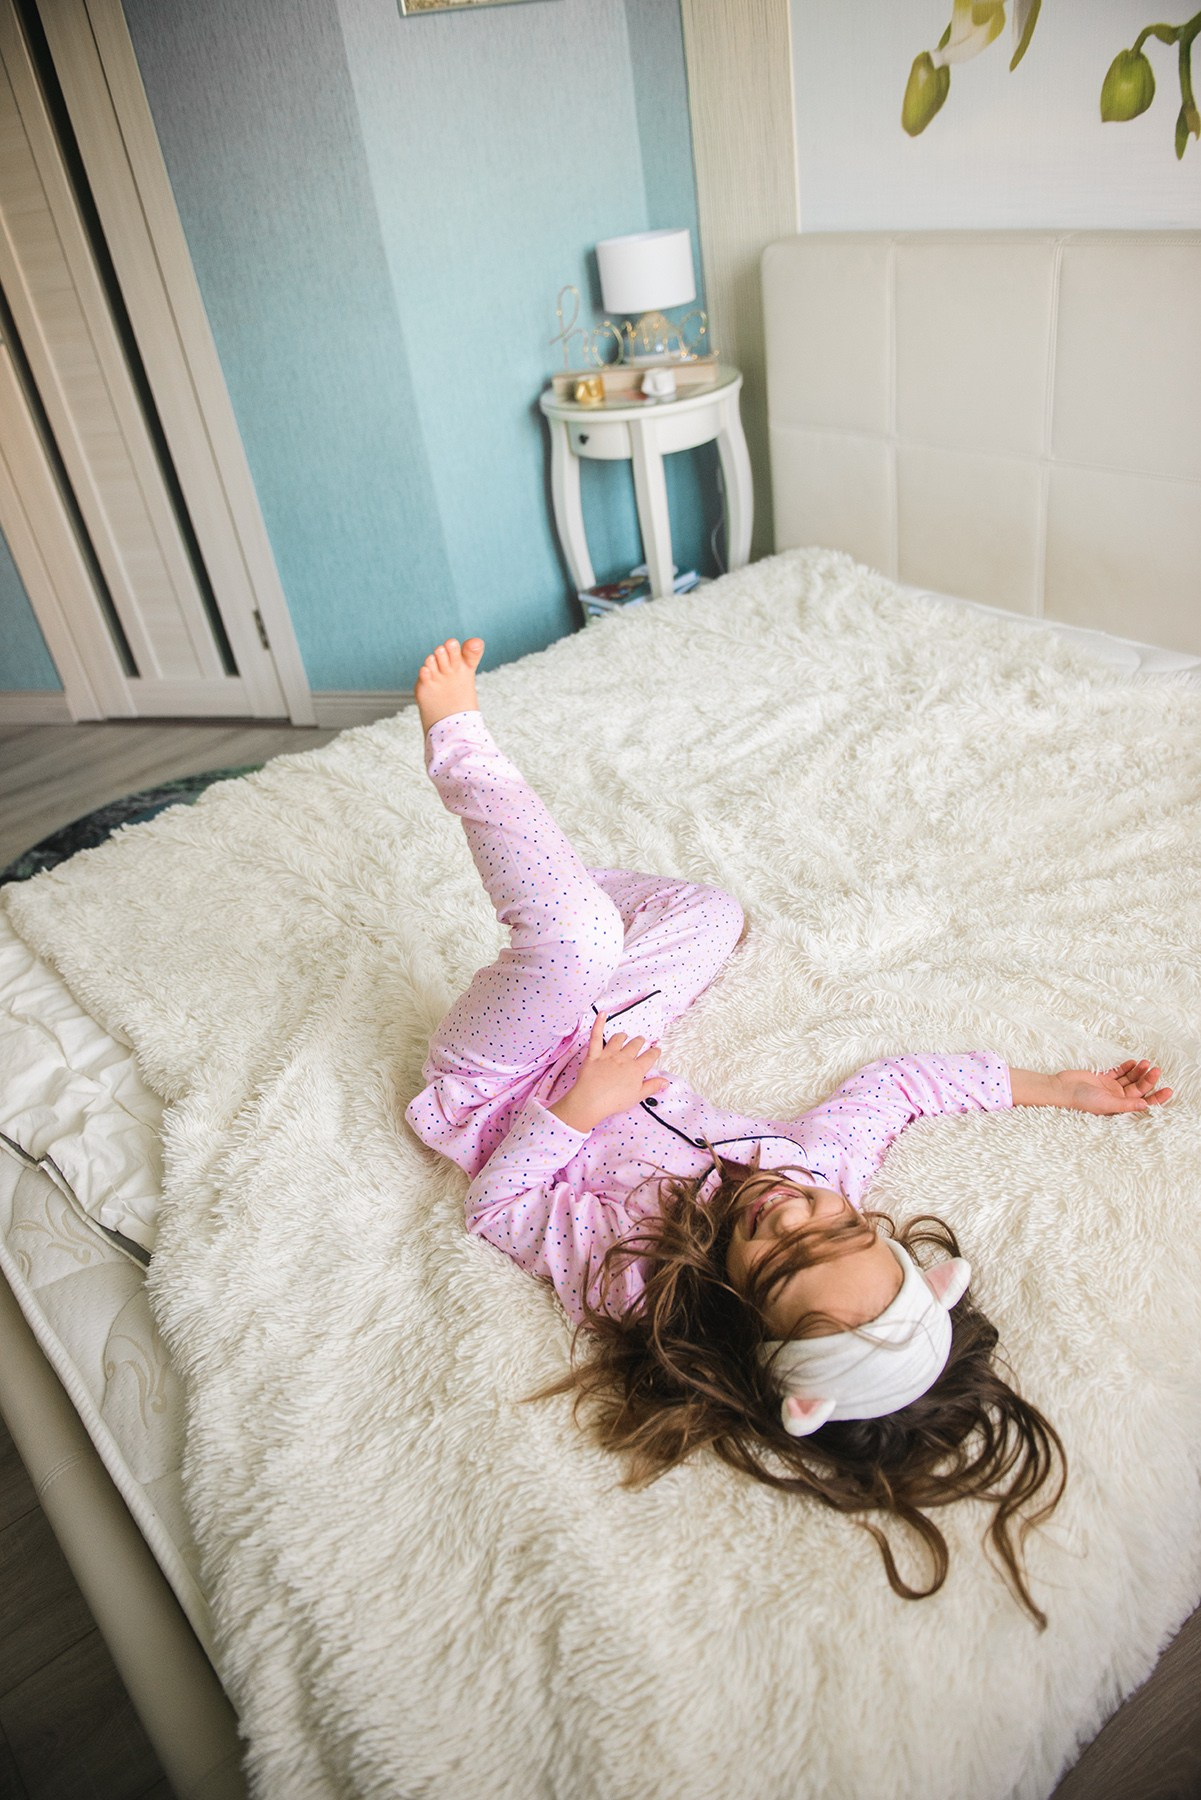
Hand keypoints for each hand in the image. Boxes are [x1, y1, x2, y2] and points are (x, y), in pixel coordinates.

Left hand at [549, 1013, 668, 1132]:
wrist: (592, 1100)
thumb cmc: (614, 1101)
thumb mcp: (638, 1096)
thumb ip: (652, 1086)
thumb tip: (666, 1082)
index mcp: (636, 1069)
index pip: (650, 1057)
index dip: (654, 1052)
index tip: (656, 1050)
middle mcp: (624, 1058)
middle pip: (635, 1045)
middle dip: (639, 1042)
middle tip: (641, 1040)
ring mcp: (608, 1055)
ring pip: (618, 1039)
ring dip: (622, 1036)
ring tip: (624, 1035)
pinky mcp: (594, 1054)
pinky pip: (596, 1036)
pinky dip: (598, 1023)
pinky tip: (602, 1014)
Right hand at [1055, 1059, 1172, 1114]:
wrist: (1062, 1088)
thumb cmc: (1082, 1100)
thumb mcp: (1107, 1104)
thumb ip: (1126, 1104)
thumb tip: (1146, 1105)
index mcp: (1120, 1107)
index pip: (1143, 1102)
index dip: (1157, 1098)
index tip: (1168, 1090)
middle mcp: (1117, 1097)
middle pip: (1139, 1088)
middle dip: (1149, 1079)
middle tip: (1156, 1070)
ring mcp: (1110, 1087)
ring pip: (1130, 1079)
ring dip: (1139, 1071)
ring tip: (1146, 1063)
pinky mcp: (1102, 1077)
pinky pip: (1118, 1072)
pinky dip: (1126, 1067)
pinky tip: (1133, 1062)